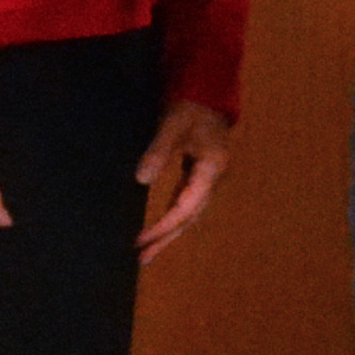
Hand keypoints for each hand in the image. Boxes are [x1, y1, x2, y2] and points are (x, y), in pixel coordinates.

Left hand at [132, 102, 234, 261]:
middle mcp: (213, 180)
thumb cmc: (190, 107)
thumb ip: (158, 151)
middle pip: (190, 218)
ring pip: (190, 214)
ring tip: (148, 253)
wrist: (206, 95)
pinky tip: (160, 229)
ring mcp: (208, 180)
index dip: (164, 226)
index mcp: (211, 169)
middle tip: (142, 260)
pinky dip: (172, 219)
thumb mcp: (171, 125)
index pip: (187, 207)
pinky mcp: (200, 177)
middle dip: (166, 239)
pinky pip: (186, 205)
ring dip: (170, 234)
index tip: (142, 239)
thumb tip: (141, 180)